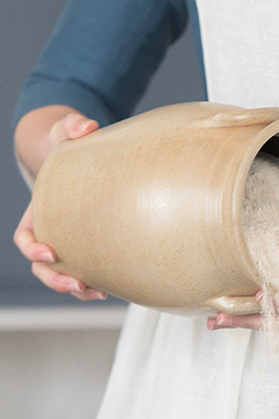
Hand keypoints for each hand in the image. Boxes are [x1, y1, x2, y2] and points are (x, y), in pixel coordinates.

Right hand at [14, 112, 106, 299]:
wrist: (86, 160)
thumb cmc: (71, 147)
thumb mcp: (67, 133)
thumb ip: (72, 126)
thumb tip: (88, 125)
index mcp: (38, 213)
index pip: (25, 237)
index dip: (32, 248)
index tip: (51, 253)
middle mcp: (51, 233)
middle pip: (41, 266)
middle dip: (55, 279)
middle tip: (77, 283)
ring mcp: (69, 244)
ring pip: (64, 276)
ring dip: (78, 289)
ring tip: (99, 293)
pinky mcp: (90, 248)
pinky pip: (88, 272)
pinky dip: (97, 282)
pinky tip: (114, 288)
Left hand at [206, 215, 278, 331]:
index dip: (277, 299)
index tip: (257, 297)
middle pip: (278, 319)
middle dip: (246, 320)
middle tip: (218, 319)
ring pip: (275, 322)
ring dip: (245, 322)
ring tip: (216, 321)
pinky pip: (278, 316)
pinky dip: (255, 315)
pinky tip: (233, 312)